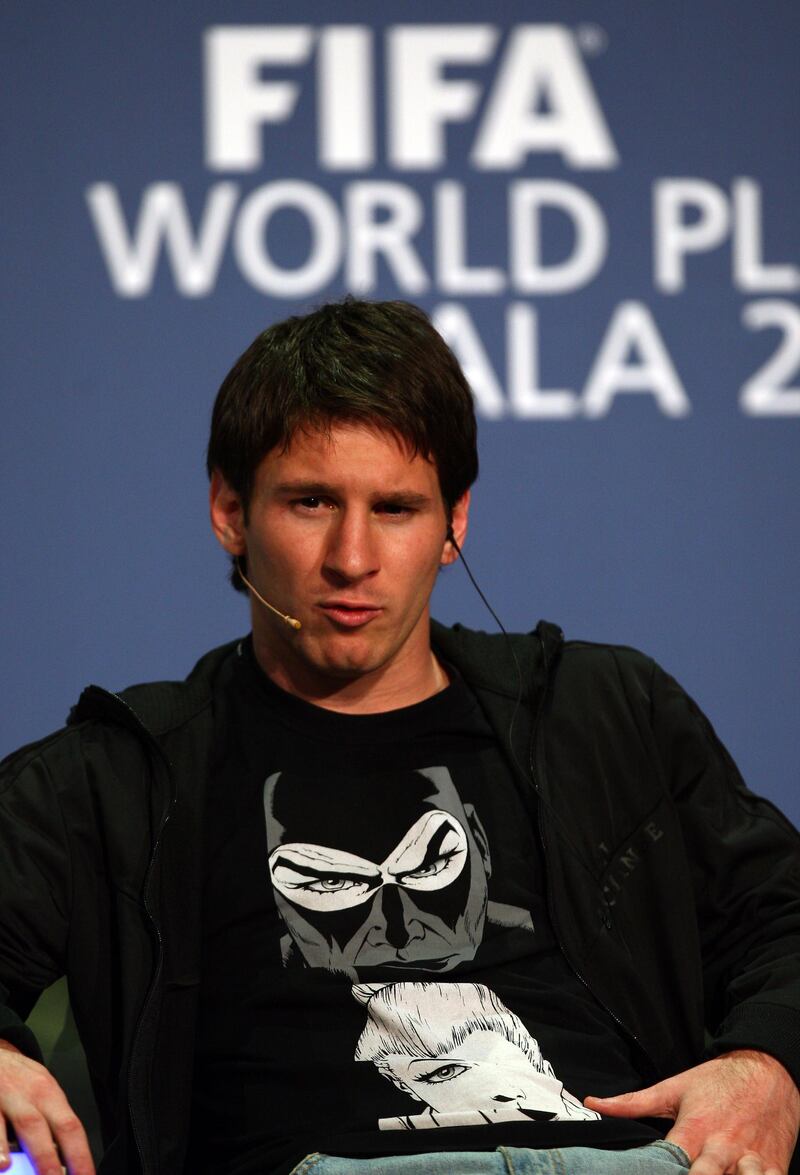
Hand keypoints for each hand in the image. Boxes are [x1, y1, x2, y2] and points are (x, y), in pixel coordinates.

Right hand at [0, 1041, 93, 1174]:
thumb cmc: (21, 1078)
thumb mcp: (41, 1091)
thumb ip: (50, 1121)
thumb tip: (62, 1158)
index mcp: (49, 1094)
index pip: (69, 1126)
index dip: (78, 1154)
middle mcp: (26, 1095)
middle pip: (37, 1126)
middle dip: (45, 1159)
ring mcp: (2, 1097)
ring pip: (3, 1122)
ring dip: (3, 1147)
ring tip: (7, 1168)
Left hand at [585, 1049, 799, 1173]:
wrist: (768, 1069)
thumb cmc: (718, 1082)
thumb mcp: (674, 1088)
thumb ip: (633, 1103)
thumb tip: (593, 1103)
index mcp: (694, 1129)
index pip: (670, 1160)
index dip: (660, 1172)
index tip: (647, 1172)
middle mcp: (722, 1147)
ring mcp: (750, 1160)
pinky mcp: (774, 1167)